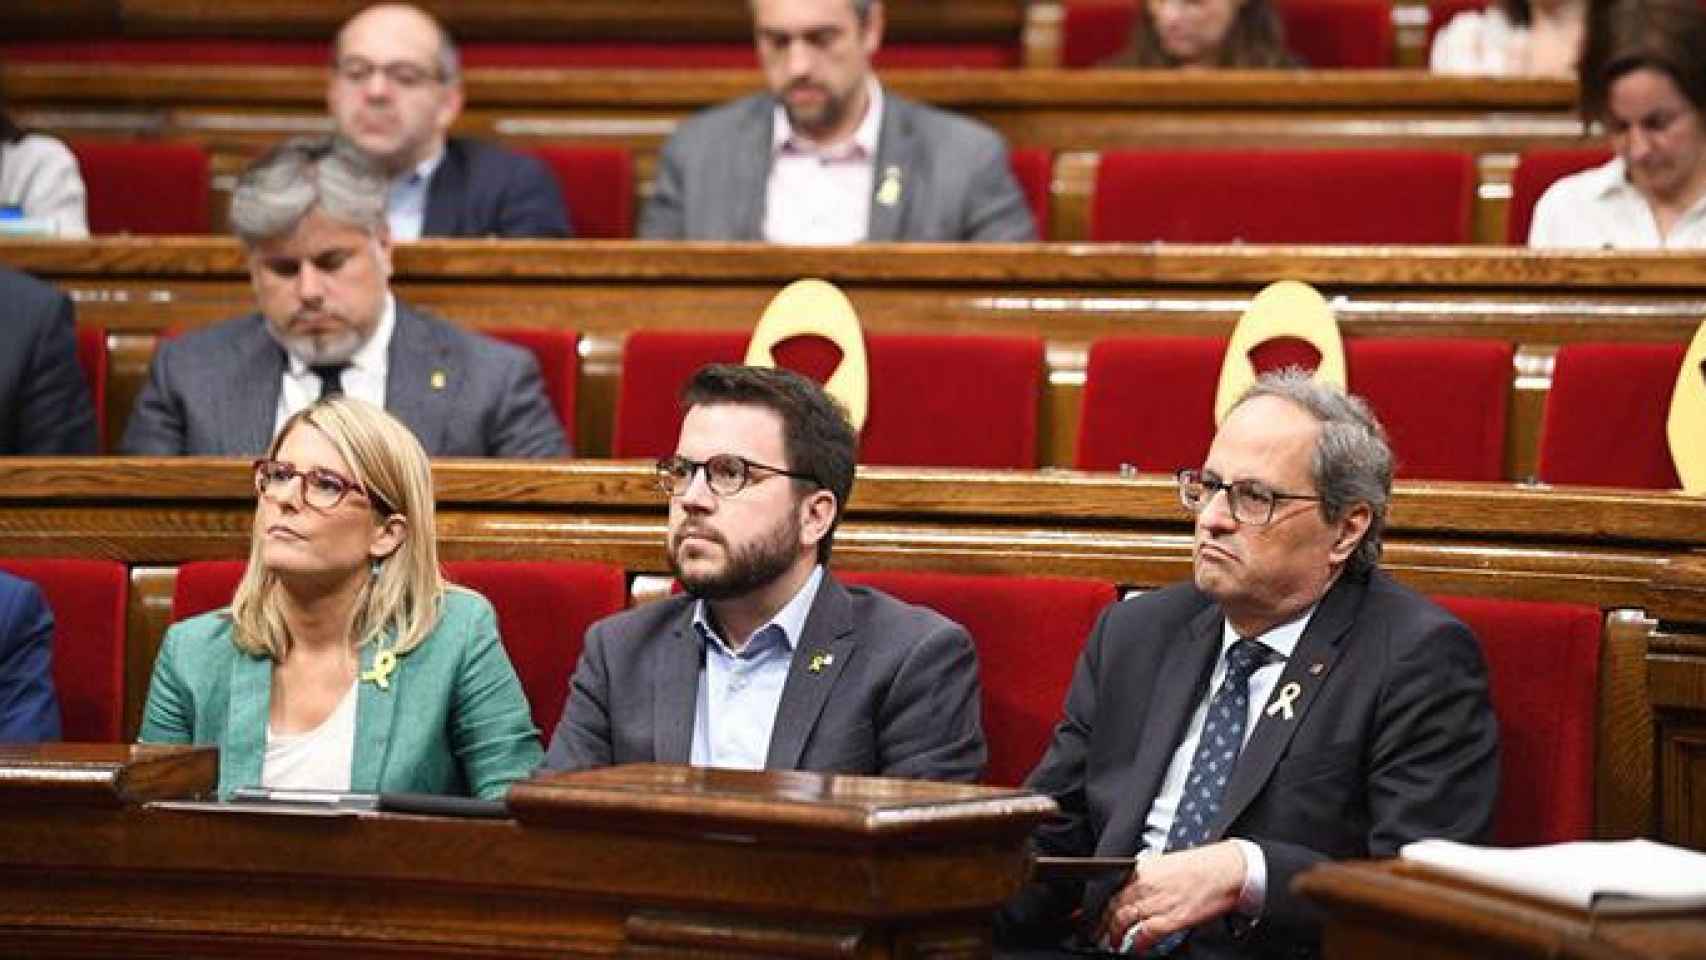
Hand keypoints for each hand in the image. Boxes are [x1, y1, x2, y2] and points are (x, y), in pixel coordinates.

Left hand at [1095, 842, 1245, 952]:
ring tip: (1112, 944)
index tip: (1088, 917)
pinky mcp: (1173, 918)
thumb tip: (1131, 889)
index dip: (1097, 907)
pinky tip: (1134, 947)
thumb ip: (1145, 876)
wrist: (1227, 870)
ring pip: (1124, 921)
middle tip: (1097, 935)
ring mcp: (1158, 902)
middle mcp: (1146, 885)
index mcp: (1142, 870)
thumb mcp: (1165, 864)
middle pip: (1114, 908)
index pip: (1110, 890)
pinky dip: (1137, 942)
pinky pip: (1146, 933)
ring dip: (1115, 935)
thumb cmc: (1202, 866)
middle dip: (1102, 925)